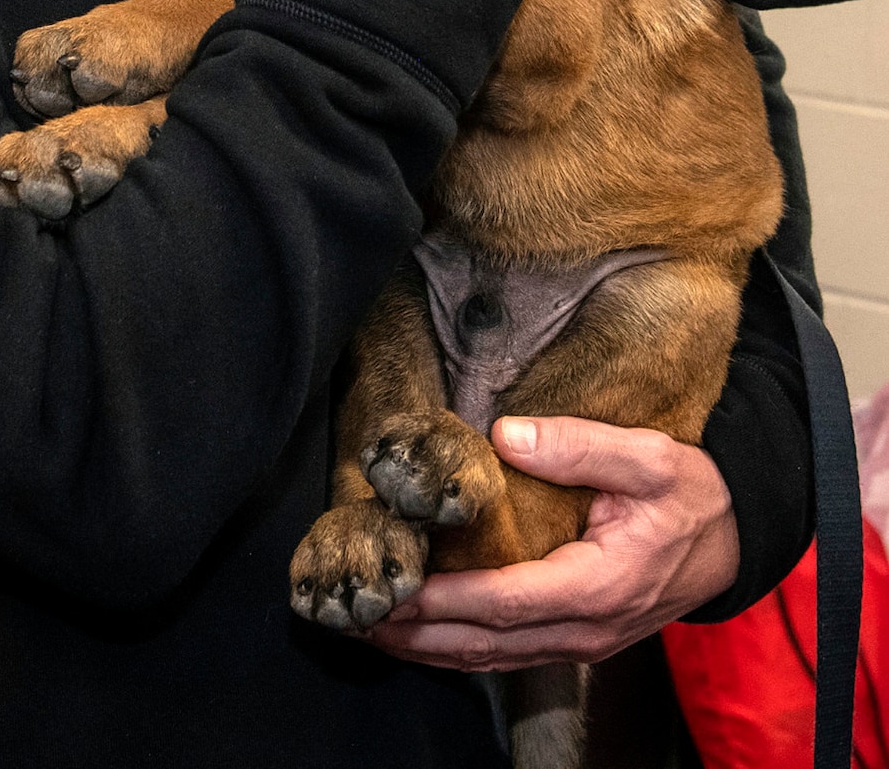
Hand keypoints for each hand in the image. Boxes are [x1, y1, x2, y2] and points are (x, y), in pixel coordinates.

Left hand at [368, 415, 739, 670]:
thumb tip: (506, 433)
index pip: (507, 601)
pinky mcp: (576, 639)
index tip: (397, 587)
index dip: (446, 600)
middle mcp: (585, 627)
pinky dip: (458, 649)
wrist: (733, 538)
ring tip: (372, 628)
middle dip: (419, 633)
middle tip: (356, 615)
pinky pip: (508, 654)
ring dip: (429, 648)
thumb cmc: (691, 494)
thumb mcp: (650, 457)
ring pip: (492, 657)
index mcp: (599, 585)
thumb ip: (579, 446)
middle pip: (487, 642)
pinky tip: (422, 635)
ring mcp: (582, 642)